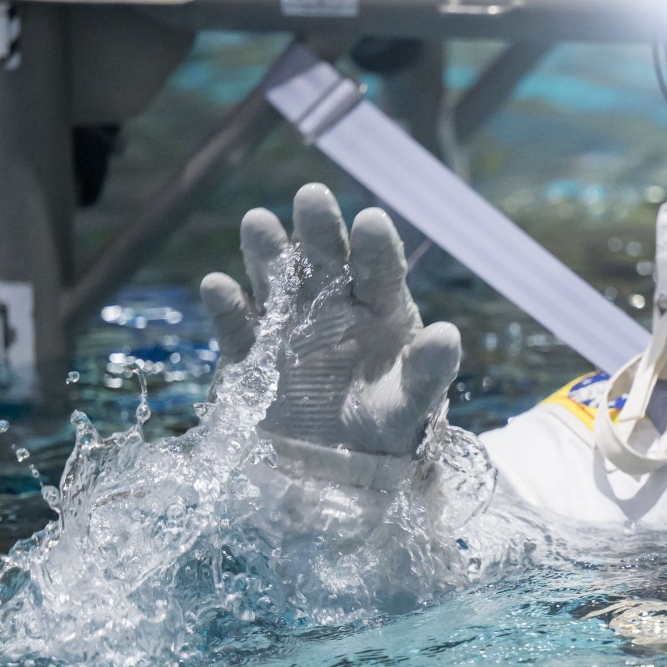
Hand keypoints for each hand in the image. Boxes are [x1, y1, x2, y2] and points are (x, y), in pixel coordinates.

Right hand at [199, 183, 461, 459]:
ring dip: (267, 253)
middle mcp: (334, 307)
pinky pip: (237, 328)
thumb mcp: (412, 403)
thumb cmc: (388, 426)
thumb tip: (448, 335)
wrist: (340, 470)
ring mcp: (290, 327)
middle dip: (319, 229)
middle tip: (312, 196)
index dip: (376, 246)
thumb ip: (428, 372)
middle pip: (326, 260)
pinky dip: (226, 308)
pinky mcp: (251, 358)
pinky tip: (217, 285)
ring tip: (258, 222)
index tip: (371, 220)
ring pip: (277, 281)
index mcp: (380, 310)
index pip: (380, 271)